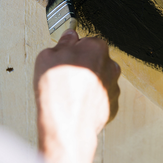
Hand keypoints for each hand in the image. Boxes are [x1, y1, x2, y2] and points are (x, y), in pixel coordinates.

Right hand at [33, 29, 120, 162]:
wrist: (68, 124)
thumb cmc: (58, 91)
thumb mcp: (48, 57)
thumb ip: (62, 43)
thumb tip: (68, 37)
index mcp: (97, 48)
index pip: (87, 41)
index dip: (74, 49)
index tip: (65, 56)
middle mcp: (111, 65)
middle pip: (95, 61)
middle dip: (82, 66)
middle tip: (65, 76)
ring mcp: (114, 86)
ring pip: (99, 80)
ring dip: (88, 84)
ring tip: (70, 93)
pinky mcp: (113, 105)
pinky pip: (101, 98)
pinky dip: (91, 100)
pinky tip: (77, 105)